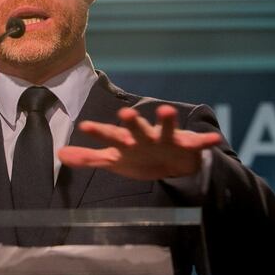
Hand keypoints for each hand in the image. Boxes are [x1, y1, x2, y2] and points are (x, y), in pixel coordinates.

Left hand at [58, 105, 222, 180]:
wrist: (173, 164)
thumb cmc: (140, 159)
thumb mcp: (114, 160)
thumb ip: (89, 157)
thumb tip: (60, 155)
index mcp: (127, 142)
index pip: (110, 136)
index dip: (98, 132)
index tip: (84, 126)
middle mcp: (146, 137)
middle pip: (137, 130)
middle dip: (131, 123)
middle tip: (125, 113)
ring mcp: (167, 140)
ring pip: (167, 130)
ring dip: (167, 121)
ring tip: (167, 110)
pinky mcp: (188, 146)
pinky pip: (198, 144)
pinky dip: (205, 141)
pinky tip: (214, 140)